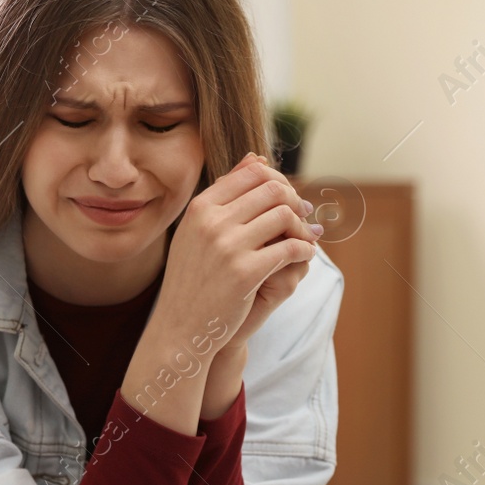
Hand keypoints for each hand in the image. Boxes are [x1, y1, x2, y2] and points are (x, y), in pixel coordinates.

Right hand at [153, 152, 319, 355]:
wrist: (180, 327)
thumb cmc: (193, 279)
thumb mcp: (199, 231)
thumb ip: (226, 194)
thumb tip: (257, 157)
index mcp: (200, 207)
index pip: (252, 172)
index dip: (278, 181)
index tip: (287, 200)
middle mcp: (211, 222)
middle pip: (273, 190)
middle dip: (294, 201)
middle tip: (302, 218)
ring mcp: (227, 246)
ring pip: (284, 215)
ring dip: (302, 227)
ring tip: (303, 239)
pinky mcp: (245, 272)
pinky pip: (290, 248)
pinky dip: (304, 250)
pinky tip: (303, 256)